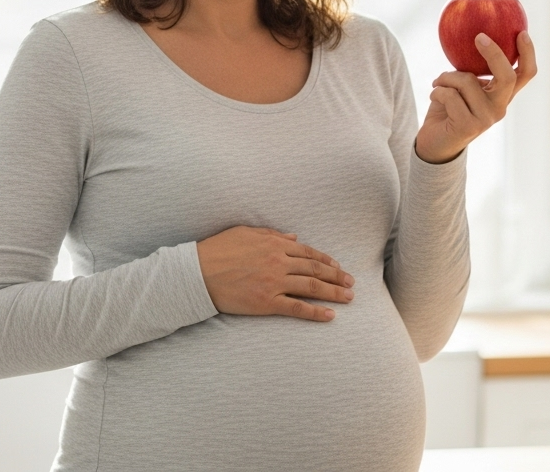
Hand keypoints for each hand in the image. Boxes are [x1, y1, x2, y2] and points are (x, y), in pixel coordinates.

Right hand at [196, 226, 355, 321]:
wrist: (197, 272)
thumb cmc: (217, 250)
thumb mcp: (245, 232)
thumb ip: (272, 234)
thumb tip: (294, 237)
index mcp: (274, 244)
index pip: (308, 253)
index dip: (326, 260)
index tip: (337, 266)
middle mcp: (279, 262)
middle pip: (315, 270)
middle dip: (336, 276)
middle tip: (351, 282)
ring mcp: (274, 283)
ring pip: (312, 287)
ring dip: (333, 293)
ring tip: (349, 297)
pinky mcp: (267, 302)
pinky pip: (297, 308)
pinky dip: (315, 312)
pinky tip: (330, 316)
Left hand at [415, 30, 536, 163]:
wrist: (434, 143)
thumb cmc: (448, 108)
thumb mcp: (463, 86)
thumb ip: (472, 69)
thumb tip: (474, 35)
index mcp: (502, 95)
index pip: (525, 75)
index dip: (527, 54)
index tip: (521, 33)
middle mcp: (499, 108)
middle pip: (507, 77)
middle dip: (494, 54)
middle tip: (479, 36)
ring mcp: (486, 119)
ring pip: (468, 82)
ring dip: (447, 77)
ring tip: (439, 82)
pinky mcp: (468, 126)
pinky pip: (450, 95)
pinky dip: (437, 90)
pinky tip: (435, 96)